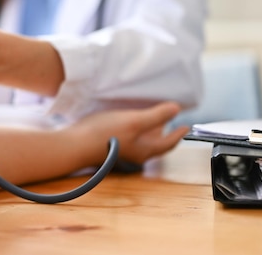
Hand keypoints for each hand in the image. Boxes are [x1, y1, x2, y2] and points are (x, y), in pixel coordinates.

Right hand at [72, 102, 188, 165]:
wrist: (75, 144)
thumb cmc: (105, 134)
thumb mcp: (135, 121)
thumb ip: (157, 116)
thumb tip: (177, 109)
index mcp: (145, 150)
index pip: (168, 143)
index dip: (178, 133)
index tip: (185, 126)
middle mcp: (135, 153)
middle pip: (155, 143)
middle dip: (164, 132)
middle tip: (169, 119)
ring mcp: (122, 150)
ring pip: (141, 140)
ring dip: (149, 130)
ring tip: (150, 116)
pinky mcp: (110, 145)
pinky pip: (129, 136)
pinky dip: (135, 128)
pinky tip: (127, 119)